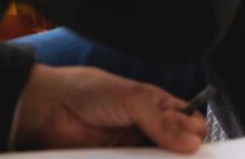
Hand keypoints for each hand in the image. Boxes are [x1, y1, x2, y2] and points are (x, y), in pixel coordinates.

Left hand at [13, 64, 205, 153]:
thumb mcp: (132, 99)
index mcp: (158, 107)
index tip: (197, 150)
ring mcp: (132, 151)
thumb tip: (191, 142)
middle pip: (178, 150)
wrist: (47, 110)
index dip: (196, 136)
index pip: (191, 124)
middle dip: (183, 157)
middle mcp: (148, 130)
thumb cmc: (88, 92)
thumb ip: (161, 121)